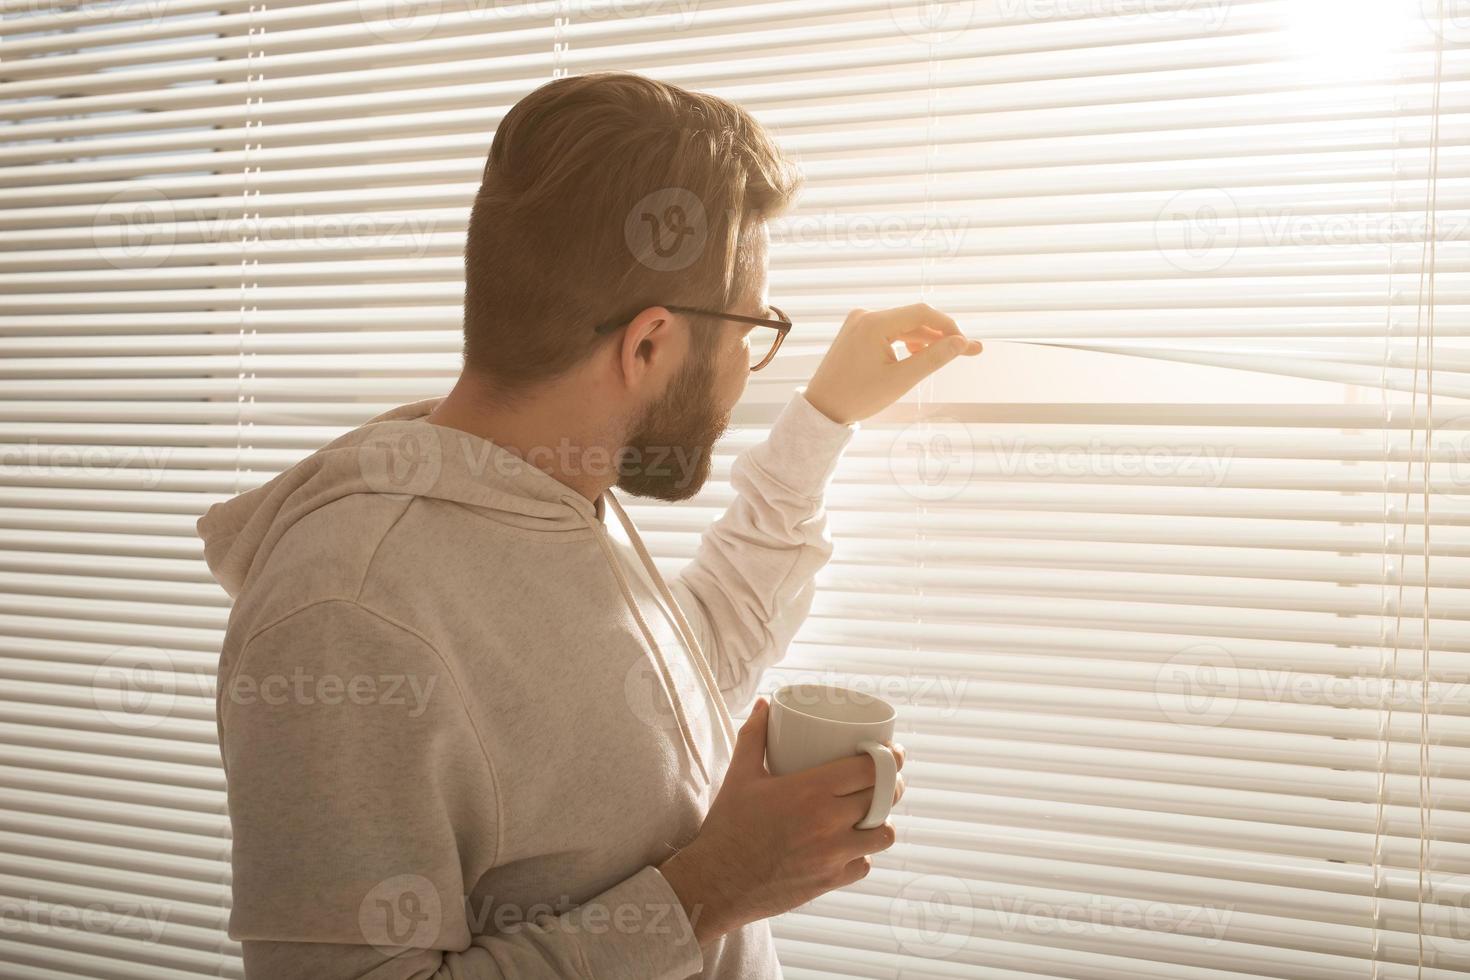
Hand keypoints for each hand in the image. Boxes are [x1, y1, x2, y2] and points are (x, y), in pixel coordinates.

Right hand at [656, 697, 906, 944]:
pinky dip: (864, 853)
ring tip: (872, 812)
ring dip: (883, 820)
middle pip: (885, 797)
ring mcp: (833, 855)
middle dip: (892, 785)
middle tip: (887, 778)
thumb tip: (766, 705)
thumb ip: (754, 735)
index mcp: (810, 790)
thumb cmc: (727, 826)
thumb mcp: (739, 775)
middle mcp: (828, 822)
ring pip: (884, 834)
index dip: (891, 758)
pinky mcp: (830, 881)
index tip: (894, 752)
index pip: (871, 769)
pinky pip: (865, 865)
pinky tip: (852, 844)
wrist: (716, 883)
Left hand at [802, 303, 982, 424]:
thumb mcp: (901, 380)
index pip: (922, 313)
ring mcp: (858, 322)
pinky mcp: (856, 332)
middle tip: (969, 351)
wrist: (821, 409)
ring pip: (902, 325)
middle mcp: (865, 316)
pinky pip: (889, 331)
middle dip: (940, 335)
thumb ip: (934, 359)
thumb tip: (962, 342)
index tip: (967, 345)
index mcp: (874, 323)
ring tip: (943, 357)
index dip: (949, 327)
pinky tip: (917, 356)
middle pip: (914, 318)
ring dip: (924, 339)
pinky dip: (906, 342)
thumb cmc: (858, 397)